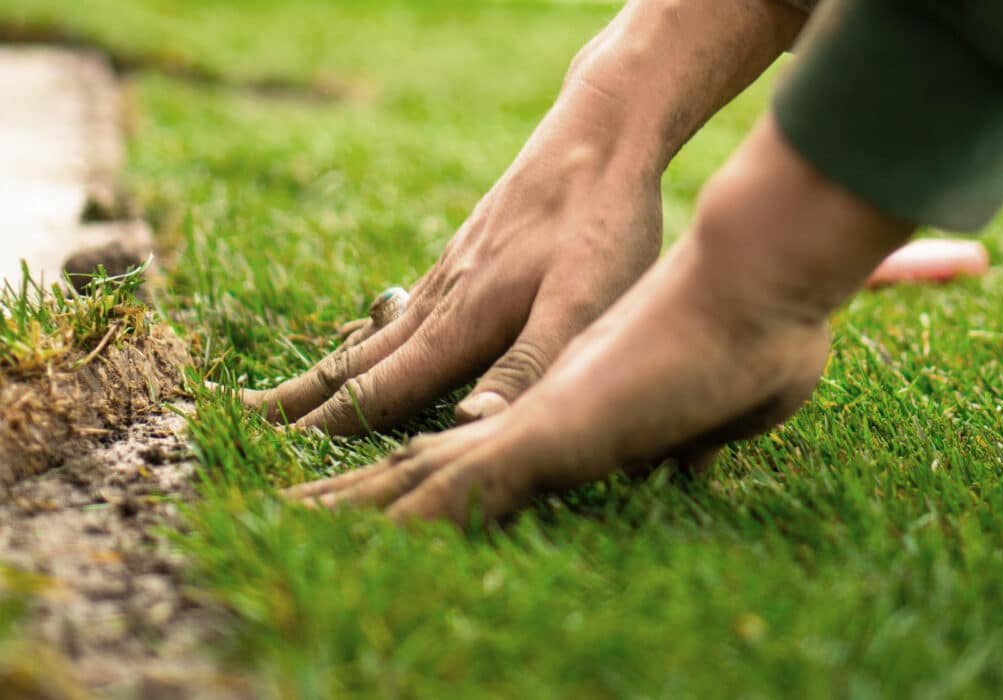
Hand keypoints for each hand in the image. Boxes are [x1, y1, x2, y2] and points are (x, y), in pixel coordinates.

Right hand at [243, 133, 662, 434]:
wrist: (602, 131)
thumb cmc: (601, 224)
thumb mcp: (580, 305)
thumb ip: (526, 369)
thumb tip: (465, 427)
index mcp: (459, 324)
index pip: (379, 391)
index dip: (327, 429)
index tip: (268, 456)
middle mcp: (440, 301)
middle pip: (359, 362)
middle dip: (302, 399)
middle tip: (242, 420)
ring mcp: (451, 274)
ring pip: (377, 333)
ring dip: (331, 368)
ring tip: (293, 391)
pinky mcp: (469, 254)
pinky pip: (404, 308)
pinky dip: (372, 334)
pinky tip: (376, 335)